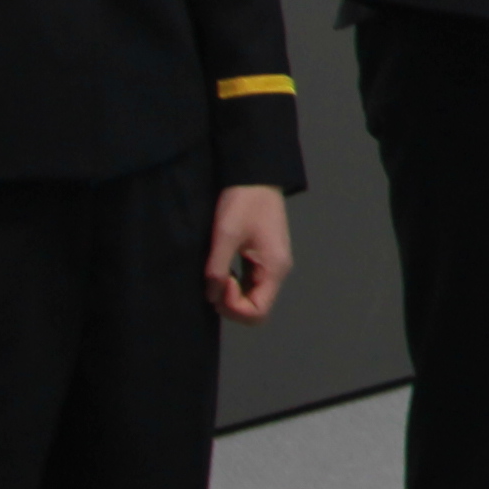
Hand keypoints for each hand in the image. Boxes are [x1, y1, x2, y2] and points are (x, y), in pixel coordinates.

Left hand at [205, 183, 293, 321]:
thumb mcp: (226, 234)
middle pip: (256, 309)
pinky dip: (235, 286)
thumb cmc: (243, 201)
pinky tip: (222, 271)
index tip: (220, 283)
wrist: (255, 175)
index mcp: (275, 268)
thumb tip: (211, 296)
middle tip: (213, 283)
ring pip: (253, 298)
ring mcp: (271, 265)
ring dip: (231, 295)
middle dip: (231, 304)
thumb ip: (217, 268)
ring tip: (216, 276)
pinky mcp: (263, 259)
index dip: (234, 307)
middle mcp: (277, 271)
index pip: (258, 312)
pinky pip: (251, 285)